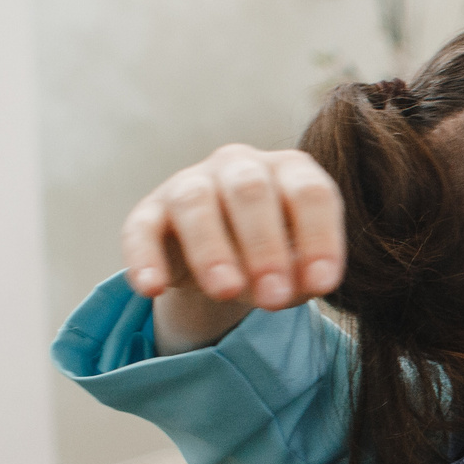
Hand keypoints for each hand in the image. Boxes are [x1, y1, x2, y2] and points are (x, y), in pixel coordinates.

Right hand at [120, 145, 344, 353]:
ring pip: (196, 202)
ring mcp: (191, 182)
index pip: (310, 194)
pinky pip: (141, 229)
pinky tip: (152, 288)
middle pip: (251, 190)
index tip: (322, 285)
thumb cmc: (276, 257)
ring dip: (211, 250)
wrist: (224, 261)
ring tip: (225, 292)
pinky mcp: (149, 211)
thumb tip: (303, 286)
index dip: (319, 238)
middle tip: (273, 298)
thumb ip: (306, 275)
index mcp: (290, 171)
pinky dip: (144, 258)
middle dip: (264, 246)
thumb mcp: (299, 267)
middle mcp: (240, 165)